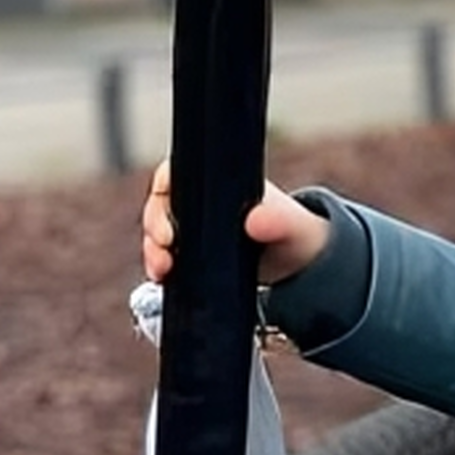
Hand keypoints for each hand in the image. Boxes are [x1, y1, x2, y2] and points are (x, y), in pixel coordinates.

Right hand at [139, 159, 331, 285]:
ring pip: (157, 234)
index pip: (174, 174)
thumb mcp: (293, 227)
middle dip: (153, 229)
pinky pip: (165, 257)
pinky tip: (164, 279)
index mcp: (218, 185)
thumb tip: (255, 221)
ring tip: (163, 271)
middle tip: (165, 252)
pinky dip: (160, 268)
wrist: (301, 267)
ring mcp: (194, 230)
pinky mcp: (193, 255)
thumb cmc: (296, 234)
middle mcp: (201, 203)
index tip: (168, 228)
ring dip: (153, 251)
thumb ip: (279, 221)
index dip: (162, 194)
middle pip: (159, 206)